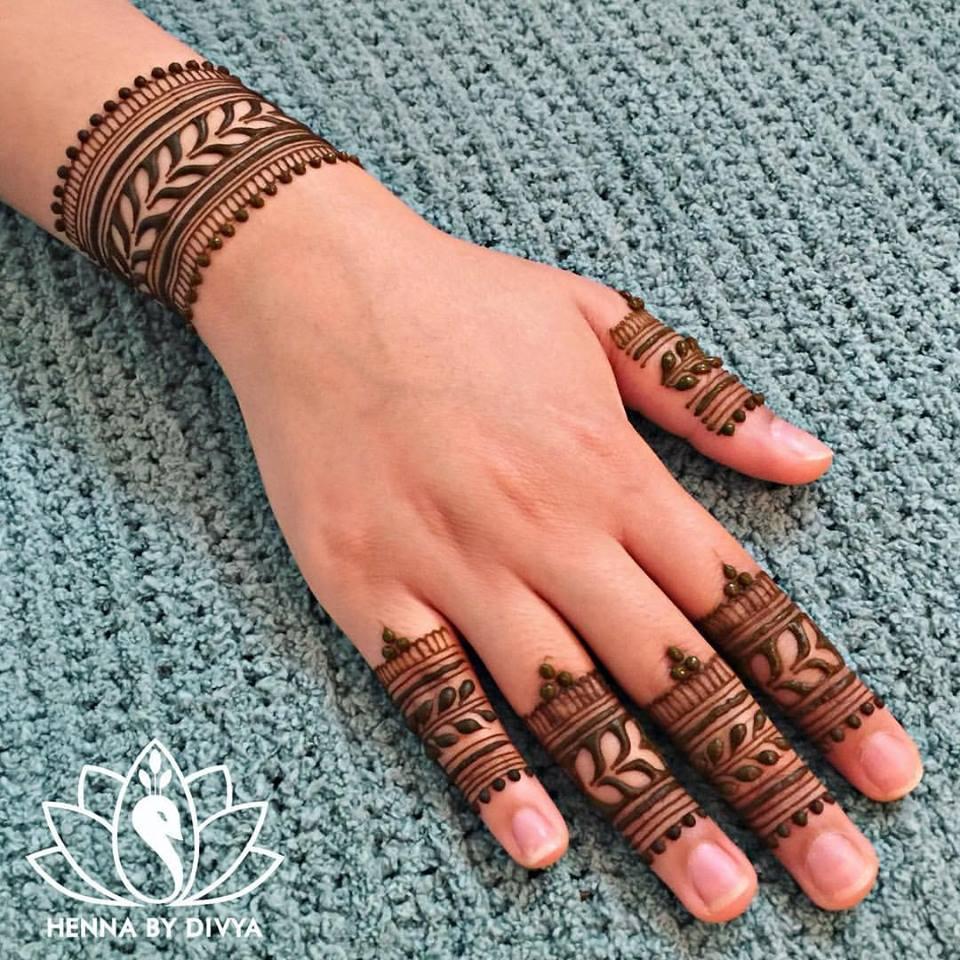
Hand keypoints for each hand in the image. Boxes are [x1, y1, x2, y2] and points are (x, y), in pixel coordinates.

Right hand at [192, 161, 921, 921]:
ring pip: (569, 706)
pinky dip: (488, 772)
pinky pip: (437, 696)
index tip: (886, 771)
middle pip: (676, 676)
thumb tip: (809, 458)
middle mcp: (547, 530)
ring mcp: (454, 565)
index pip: (743, 602)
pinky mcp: (369, 590)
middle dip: (766, 780)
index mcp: (610, 469)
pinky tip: (539, 842)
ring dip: (651, 805)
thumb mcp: (597, 320)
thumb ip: (704, 397)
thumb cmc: (462, 301)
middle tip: (838, 874)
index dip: (823, 694)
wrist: (315, 287)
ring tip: (721, 893)